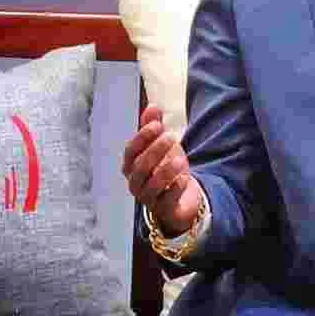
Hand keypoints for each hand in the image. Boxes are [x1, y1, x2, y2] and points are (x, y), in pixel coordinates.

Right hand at [121, 105, 202, 235]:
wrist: (180, 197)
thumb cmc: (165, 168)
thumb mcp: (161, 145)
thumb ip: (154, 127)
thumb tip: (152, 106)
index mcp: (131, 165)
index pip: (130, 151)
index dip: (142, 137)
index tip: (157, 124)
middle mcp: (135, 182)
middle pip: (139, 167)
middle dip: (154, 151)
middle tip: (171, 136)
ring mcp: (148, 198)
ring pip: (151, 186)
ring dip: (165, 171)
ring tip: (180, 158)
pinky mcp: (164, 210)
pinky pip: (166, 201)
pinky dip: (174, 189)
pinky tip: (183, 178)